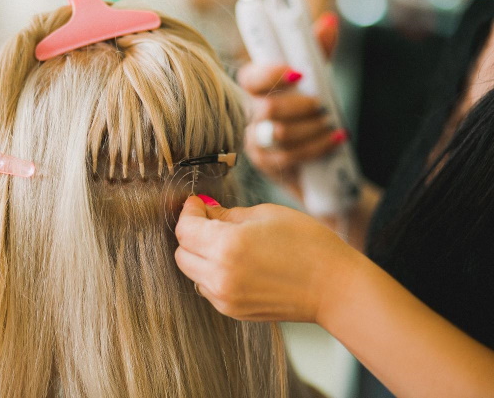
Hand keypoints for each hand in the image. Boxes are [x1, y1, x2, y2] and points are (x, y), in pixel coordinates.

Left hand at [174, 195, 361, 322]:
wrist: (334, 287)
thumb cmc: (308, 245)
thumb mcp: (265, 215)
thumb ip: (227, 215)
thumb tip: (205, 212)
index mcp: (228, 246)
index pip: (185, 229)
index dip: (189, 212)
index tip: (197, 204)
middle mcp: (220, 276)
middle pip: (182, 253)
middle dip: (191, 234)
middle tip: (210, 220)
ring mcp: (225, 298)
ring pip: (191, 272)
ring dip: (199, 255)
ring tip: (225, 243)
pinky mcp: (232, 311)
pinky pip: (207, 288)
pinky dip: (211, 273)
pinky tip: (235, 263)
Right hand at [239, 13, 344, 186]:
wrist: (316, 159)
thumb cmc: (309, 114)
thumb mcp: (315, 81)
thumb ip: (318, 54)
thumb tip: (328, 24)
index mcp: (256, 89)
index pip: (250, 78)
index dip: (271, 75)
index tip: (298, 74)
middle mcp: (249, 115)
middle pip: (267, 108)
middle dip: (299, 106)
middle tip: (321, 105)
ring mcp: (255, 141)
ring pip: (279, 134)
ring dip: (311, 127)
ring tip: (330, 124)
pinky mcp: (266, 163)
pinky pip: (289, 156)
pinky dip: (317, 146)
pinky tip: (335, 139)